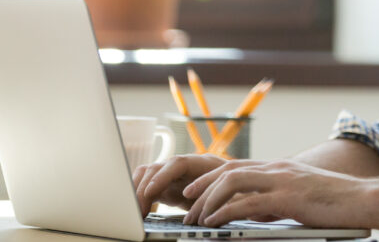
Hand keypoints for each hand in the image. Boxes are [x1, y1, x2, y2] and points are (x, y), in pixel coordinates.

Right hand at [132, 154, 261, 215]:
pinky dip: (140, 197)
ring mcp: (176, 176)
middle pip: (158, 168)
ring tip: (134, 213)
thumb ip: (227, 203)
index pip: (178, 163)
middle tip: (137, 211)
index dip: (163, 176)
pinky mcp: (169, 187)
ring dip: (138, 191)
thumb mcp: (238, 197)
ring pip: (149, 176)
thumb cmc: (243, 192)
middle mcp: (187, 167)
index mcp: (206, 164)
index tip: (152, 191)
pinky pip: (149, 187)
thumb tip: (217, 215)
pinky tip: (137, 212)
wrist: (244, 190)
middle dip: (144, 187)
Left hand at [182, 160, 369, 227]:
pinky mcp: (287, 198)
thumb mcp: (301, 198)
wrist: (362, 199)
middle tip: (186, 207)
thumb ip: (277, 201)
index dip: (210, 178)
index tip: (192, 193)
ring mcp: (282, 181)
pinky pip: (247, 203)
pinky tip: (215, 224)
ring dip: (209, 200)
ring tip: (197, 219)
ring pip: (232, 182)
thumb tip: (256, 213)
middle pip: (227, 171)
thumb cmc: (336, 202)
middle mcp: (277, 168)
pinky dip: (225, 213)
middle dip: (202, 189)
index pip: (235, 166)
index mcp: (279, 168)